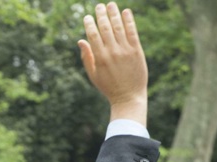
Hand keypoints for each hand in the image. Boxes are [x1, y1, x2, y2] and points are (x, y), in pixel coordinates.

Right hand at [78, 3, 147, 121]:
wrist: (128, 97)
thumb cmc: (109, 87)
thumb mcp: (94, 75)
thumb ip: (87, 57)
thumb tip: (80, 41)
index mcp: (100, 58)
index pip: (93, 35)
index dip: (89, 24)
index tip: (87, 17)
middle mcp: (112, 52)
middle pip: (105, 28)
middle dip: (101, 15)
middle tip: (99, 6)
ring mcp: (125, 50)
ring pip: (118, 27)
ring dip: (114, 14)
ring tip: (110, 5)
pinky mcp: (136, 51)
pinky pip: (132, 32)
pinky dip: (129, 20)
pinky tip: (126, 11)